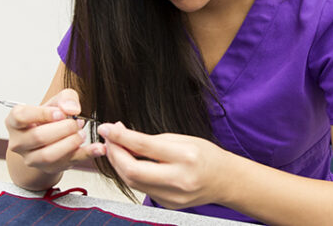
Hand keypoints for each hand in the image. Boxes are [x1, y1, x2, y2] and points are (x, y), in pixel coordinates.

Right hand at [5, 89, 105, 174]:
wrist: (50, 139)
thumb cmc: (50, 118)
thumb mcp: (57, 101)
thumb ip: (65, 98)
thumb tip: (71, 108)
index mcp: (15, 122)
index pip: (21, 117)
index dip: (42, 114)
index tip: (60, 113)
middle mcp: (19, 142)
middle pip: (38, 137)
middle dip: (62, 129)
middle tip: (76, 123)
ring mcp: (32, 158)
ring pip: (49, 155)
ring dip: (70, 143)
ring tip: (82, 133)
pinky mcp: (50, 168)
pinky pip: (69, 162)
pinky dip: (87, 154)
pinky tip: (99, 148)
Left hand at [98, 122, 231, 209]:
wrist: (225, 180)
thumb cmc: (206, 156)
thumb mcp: (183, 140)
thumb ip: (152, 141)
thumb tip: (122, 137)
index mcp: (185, 157)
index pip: (144, 146)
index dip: (120, 137)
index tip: (107, 128)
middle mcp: (178, 179)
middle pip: (132, 170)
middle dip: (114, 153)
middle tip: (109, 138)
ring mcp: (173, 196)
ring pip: (132, 182)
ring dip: (119, 164)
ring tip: (116, 148)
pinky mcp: (168, 204)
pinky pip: (142, 189)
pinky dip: (131, 175)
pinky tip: (130, 163)